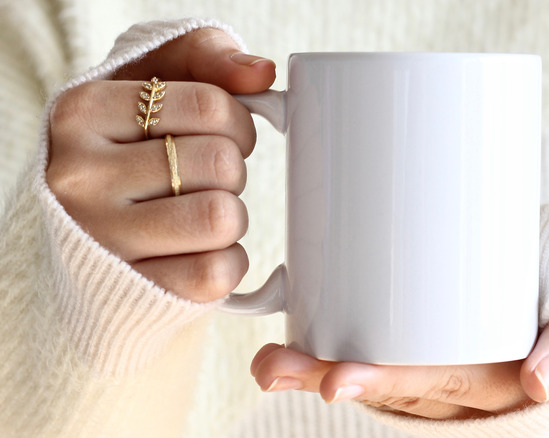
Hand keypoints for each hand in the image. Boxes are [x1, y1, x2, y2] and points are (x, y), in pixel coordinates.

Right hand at [46, 28, 275, 301]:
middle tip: (204, 179)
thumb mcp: (156, 82)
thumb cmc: (136, 147)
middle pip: (221, 163)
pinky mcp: (129, 291)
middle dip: (232, 172)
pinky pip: (216, 272)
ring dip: (231, 216)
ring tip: (200, 212)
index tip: (222, 135)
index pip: (210, 106)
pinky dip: (227, 261)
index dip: (238, 123)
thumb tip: (261, 73)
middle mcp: (79, 175)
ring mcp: (100, 239)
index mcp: (84, 112)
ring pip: (221, 217)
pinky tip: (199, 251)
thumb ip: (208, 56)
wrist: (93, 234)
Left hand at [250, 306, 548, 419]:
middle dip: (326, 378)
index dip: (382, 384)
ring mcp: (437, 374)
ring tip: (267, 361)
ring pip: (374, 379)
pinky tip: (294, 343)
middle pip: (385, 386)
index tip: (333, 382)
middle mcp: (456, 385)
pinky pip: (380, 364)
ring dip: (316, 371)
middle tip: (272, 367)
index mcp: (491, 377)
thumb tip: (539, 385)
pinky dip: (335, 357)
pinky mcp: (424, 356)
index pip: (431, 384)